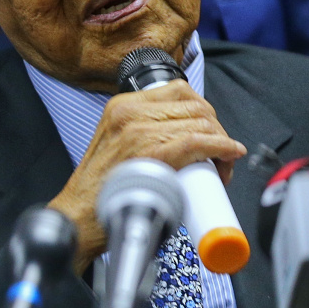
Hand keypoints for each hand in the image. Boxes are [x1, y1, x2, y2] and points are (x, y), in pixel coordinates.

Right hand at [46, 79, 245, 273]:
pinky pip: (197, 141)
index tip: (211, 130)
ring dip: (221, 143)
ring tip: (220, 167)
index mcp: (122, 105)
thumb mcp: (117, 143)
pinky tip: (229, 156)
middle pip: (194, 106)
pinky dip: (221, 147)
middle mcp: (129, 112)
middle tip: (220, 155)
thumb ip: (143, 130)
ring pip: (200, 122)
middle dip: (216, 128)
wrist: (79, 216)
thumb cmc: (101, 189)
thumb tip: (184, 133)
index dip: (204, 111)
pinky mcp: (150, 153)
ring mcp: (139, 131)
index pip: (180, 91)